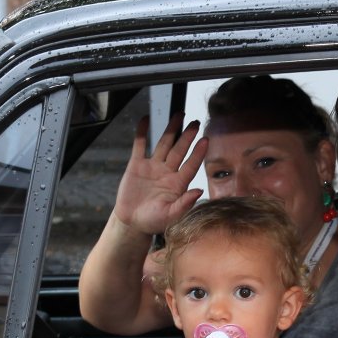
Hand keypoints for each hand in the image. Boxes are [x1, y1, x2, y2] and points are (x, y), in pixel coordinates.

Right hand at [112, 115, 208, 235]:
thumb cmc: (153, 221)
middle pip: (179, 150)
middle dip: (187, 136)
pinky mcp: (136, 165)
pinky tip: (146, 119)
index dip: (198, 153)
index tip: (206, 140)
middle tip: (195, 122)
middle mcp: (167, 172)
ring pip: (164, 144)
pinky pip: (140, 146)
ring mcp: (153, 167)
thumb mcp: (170, 216)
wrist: (132, 222)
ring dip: (171, 129)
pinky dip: (142, 132)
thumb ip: (184, 204)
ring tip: (179, 115)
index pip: (191, 165)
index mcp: (178, 184)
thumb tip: (199, 191)